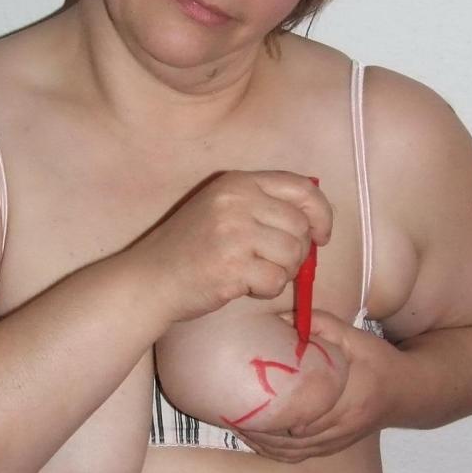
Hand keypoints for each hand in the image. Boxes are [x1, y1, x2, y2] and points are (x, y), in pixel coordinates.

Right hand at [131, 170, 330, 322]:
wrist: (150, 279)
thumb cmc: (191, 248)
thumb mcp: (223, 208)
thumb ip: (263, 205)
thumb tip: (315, 223)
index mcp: (238, 182)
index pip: (303, 188)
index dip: (321, 214)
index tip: (321, 235)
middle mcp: (237, 201)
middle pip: (301, 227)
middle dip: (297, 252)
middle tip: (273, 264)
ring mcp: (234, 233)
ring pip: (293, 255)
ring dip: (283, 272)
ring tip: (256, 274)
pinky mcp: (232, 266)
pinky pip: (277, 281)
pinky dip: (268, 290)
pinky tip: (245, 286)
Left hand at [235, 310, 404, 461]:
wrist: (407, 392)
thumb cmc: (378, 360)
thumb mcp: (355, 336)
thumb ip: (321, 325)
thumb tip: (283, 317)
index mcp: (352, 395)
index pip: (311, 413)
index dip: (278, 414)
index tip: (250, 404)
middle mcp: (346, 423)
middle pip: (297, 438)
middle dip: (264, 431)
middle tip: (233, 416)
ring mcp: (341, 440)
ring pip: (297, 452)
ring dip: (266, 444)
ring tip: (239, 428)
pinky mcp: (336, 447)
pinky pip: (302, 457)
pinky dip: (277, 452)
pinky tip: (258, 440)